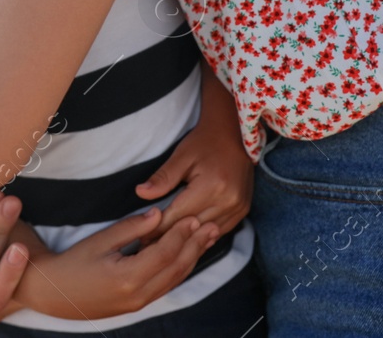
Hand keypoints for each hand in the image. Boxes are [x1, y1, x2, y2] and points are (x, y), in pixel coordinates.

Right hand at [18, 207, 221, 319]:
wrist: (55, 293)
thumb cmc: (73, 262)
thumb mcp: (100, 240)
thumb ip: (132, 228)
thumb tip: (159, 214)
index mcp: (128, 277)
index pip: (165, 252)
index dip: (182, 233)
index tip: (195, 216)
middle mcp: (138, 294)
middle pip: (176, 268)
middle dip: (195, 245)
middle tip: (212, 226)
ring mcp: (139, 303)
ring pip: (175, 279)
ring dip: (192, 257)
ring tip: (207, 239)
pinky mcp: (138, 305)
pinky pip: (166, 285)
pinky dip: (180, 269)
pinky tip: (188, 255)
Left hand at [135, 63, 252, 238]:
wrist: (233, 133)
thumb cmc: (204, 143)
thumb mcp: (181, 156)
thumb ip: (162, 178)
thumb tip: (141, 193)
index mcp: (211, 186)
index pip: (178, 215)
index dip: (157, 229)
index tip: (140, 239)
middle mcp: (228, 200)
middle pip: (192, 228)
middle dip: (168, 239)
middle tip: (147, 249)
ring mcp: (238, 207)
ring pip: (206, 233)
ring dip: (186, 242)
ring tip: (164, 250)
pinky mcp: (242, 210)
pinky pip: (220, 230)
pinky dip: (202, 236)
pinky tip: (187, 242)